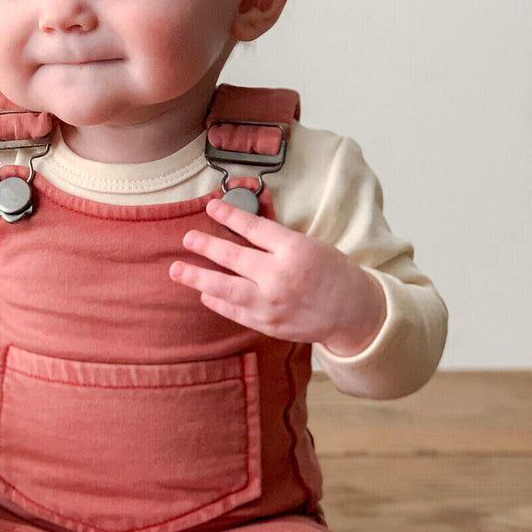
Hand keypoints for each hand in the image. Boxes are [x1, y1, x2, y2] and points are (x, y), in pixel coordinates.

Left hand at [170, 197, 386, 355]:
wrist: (354, 312)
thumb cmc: (332, 273)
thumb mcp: (310, 245)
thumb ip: (276, 240)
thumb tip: (239, 226)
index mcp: (294, 250)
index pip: (254, 228)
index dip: (230, 216)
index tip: (211, 207)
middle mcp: (280, 276)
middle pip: (233, 258)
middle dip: (205, 246)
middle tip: (187, 238)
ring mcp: (271, 303)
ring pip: (225, 288)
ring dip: (197, 277)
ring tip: (177, 269)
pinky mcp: (267, 324)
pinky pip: (234, 311)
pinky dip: (216, 301)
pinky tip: (203, 293)